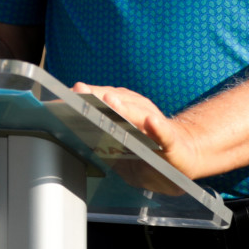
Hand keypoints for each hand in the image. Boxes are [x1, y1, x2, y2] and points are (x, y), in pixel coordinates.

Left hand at [70, 83, 200, 191]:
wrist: (182, 158)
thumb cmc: (147, 151)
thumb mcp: (120, 146)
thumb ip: (101, 139)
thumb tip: (70, 134)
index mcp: (124, 111)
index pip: (102, 99)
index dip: (85, 96)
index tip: (66, 93)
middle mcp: (139, 113)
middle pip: (118, 101)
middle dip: (99, 96)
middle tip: (82, 91)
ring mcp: (155, 125)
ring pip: (139, 113)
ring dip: (125, 107)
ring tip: (111, 101)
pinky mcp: (171, 141)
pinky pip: (164, 133)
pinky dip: (157, 127)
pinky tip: (151, 122)